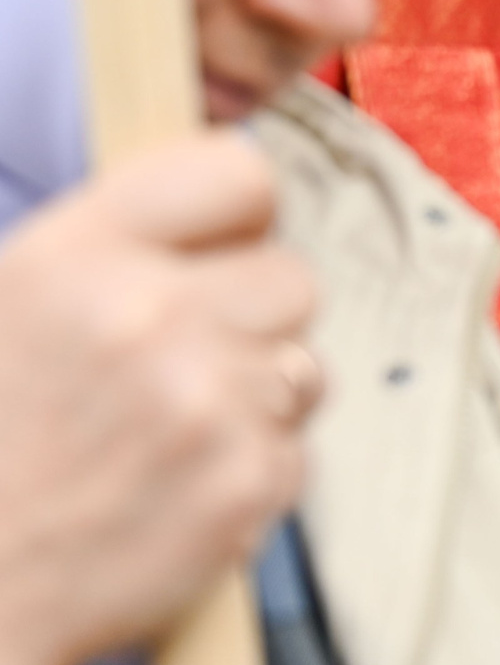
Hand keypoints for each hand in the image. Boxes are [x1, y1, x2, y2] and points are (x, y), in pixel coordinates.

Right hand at [0, 134, 317, 664]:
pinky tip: (177, 492)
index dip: (239, 214)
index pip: (233, 172)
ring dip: (258, 397)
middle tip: (187, 364)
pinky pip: (297, 450)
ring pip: (305, 367)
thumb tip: (209, 228)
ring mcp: (208, 404)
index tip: (223, 246)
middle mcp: (149, 318)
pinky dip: (251, 473)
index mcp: (73, 259)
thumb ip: (103, 257)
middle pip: (292, 277)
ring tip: (171, 435)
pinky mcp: (248, 484)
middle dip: (252, 319)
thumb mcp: (6, 310)